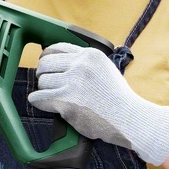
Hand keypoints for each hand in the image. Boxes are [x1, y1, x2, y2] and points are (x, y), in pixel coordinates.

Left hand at [28, 43, 168, 165]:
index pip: (55, 48)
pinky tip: (42, 103)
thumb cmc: (118, 99)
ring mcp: (72, 82)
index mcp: (89, 55)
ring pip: (42, 82)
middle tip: (47, 84)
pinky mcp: (66, 100)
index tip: (46, 66)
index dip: (47, 58)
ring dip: (44, 90)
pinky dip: (37, 101)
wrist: (130, 119)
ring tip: (54, 97)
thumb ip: (85, 63)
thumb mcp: (105, 68)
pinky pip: (38, 98)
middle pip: (45, 64)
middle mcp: (80, 65)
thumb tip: (60, 60)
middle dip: (44, 74)